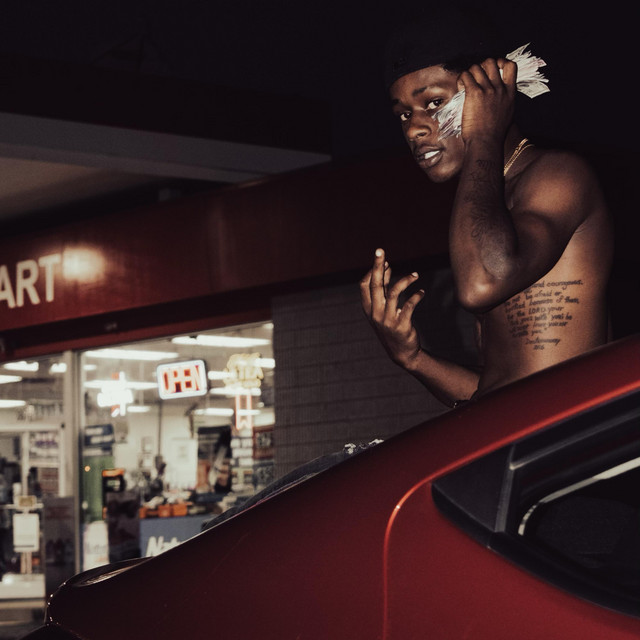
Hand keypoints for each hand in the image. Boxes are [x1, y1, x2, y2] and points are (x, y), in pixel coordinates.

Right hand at [360, 248, 424, 369]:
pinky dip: (417, 296)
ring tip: (415, 275)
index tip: (384, 261)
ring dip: (405, 280)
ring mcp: (388, 320)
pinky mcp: (401, 325)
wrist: (401, 353)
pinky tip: (422, 292)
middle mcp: (376, 313)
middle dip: (378, 266)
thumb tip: (386, 267)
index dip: (372, 271)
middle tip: (381, 250)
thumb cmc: (392, 327)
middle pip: (375, 285)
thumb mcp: (384, 309)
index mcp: (369, 309)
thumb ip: (384, 290)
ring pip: (393, 293)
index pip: (364, 285)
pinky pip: (409, 305)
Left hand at [458, 58, 516, 143]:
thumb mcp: (507, 114)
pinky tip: (460, 88)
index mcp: (510, 93)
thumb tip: (496, 97)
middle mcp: (500, 89)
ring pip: (476, 67)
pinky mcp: (474, 93)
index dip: (501, 62)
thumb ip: (504, 101)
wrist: (486, 143)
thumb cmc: (493, 134)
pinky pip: (465, 76)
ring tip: (465, 85)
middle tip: (475, 78)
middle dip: (481, 66)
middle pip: (491, 62)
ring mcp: (488, 90)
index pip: (511, 66)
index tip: (493, 69)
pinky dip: (461, 79)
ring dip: (469, 73)